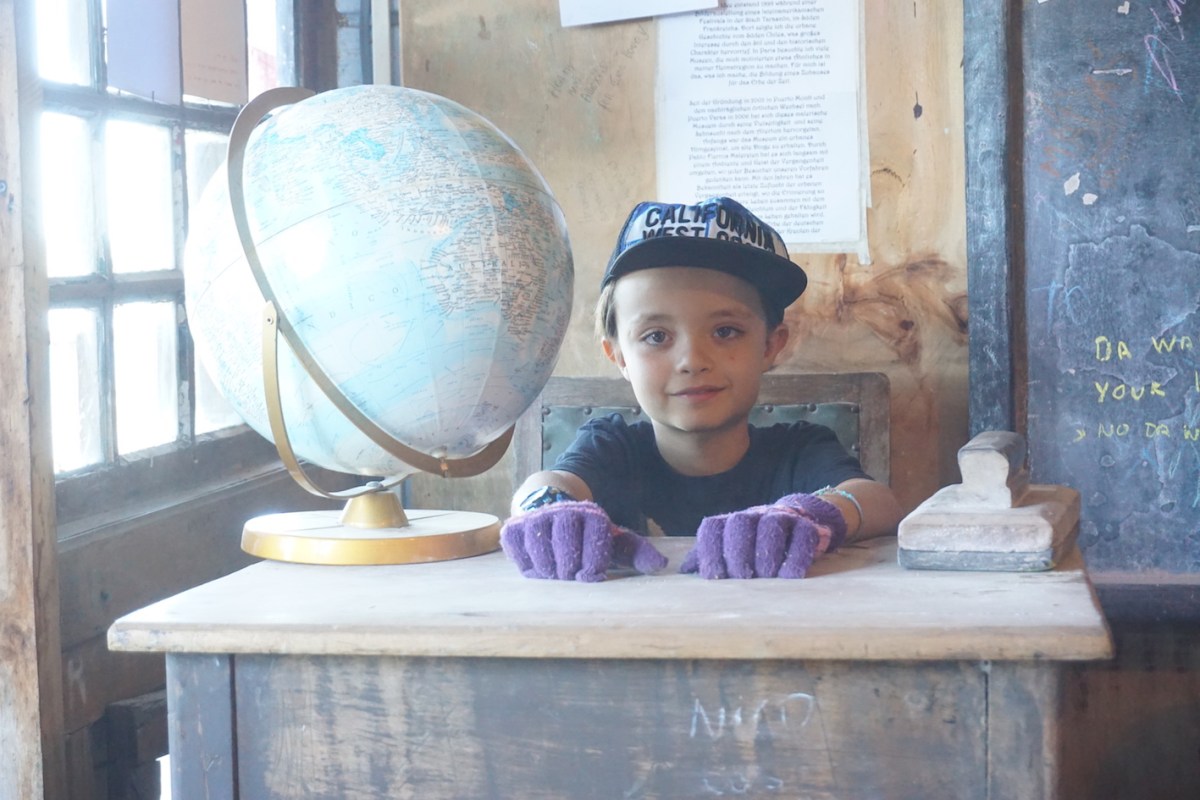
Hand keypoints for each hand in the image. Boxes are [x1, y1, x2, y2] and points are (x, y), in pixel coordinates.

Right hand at [500, 501, 667, 581]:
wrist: (548, 500)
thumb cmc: (584, 530)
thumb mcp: (610, 538)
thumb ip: (633, 552)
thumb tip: (659, 566)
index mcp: (590, 514)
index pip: (594, 538)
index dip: (593, 563)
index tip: (592, 575)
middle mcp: (562, 511)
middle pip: (566, 547)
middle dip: (570, 568)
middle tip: (570, 576)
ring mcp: (534, 518)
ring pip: (540, 551)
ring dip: (548, 570)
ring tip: (554, 574)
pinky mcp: (513, 526)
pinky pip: (516, 550)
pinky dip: (526, 564)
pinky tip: (536, 567)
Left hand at [680, 504, 823, 578]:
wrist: (796, 522)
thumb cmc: (755, 544)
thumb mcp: (729, 548)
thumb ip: (707, 556)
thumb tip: (683, 571)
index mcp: (729, 522)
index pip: (712, 528)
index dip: (710, 551)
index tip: (714, 577)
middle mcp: (753, 516)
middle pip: (739, 524)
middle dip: (738, 552)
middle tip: (743, 577)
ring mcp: (781, 518)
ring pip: (771, 526)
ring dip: (767, 553)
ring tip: (767, 576)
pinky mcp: (806, 527)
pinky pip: (802, 536)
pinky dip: (796, 557)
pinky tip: (790, 576)